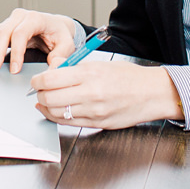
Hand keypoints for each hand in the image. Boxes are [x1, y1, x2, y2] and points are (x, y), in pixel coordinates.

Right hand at [0, 8, 79, 73]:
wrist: (55, 26)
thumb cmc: (59, 34)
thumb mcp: (67, 44)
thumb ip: (61, 55)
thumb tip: (52, 66)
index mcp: (35, 18)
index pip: (20, 33)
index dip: (16, 52)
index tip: (15, 69)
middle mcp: (20, 17)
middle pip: (3, 32)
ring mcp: (11, 20)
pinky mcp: (5, 27)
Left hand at [28, 60, 182, 129]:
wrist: (152, 93)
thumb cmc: (129, 76)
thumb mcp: (100, 65)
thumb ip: (75, 69)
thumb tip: (53, 71)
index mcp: (89, 74)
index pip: (51, 79)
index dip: (38, 80)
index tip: (36, 80)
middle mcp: (89, 93)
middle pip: (49, 98)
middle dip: (39, 95)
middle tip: (38, 91)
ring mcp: (93, 111)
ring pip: (56, 113)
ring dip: (45, 108)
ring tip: (44, 101)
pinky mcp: (97, 123)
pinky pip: (68, 123)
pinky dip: (56, 118)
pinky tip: (54, 112)